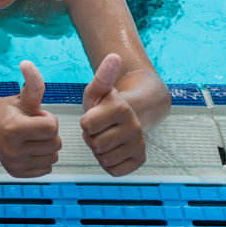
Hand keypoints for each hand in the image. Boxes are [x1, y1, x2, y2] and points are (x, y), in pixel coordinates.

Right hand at [0, 61, 60, 177]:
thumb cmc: (9, 108)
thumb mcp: (24, 95)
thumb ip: (33, 81)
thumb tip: (26, 63)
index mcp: (13, 130)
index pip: (52, 128)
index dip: (48, 118)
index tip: (34, 115)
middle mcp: (12, 150)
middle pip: (55, 144)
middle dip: (48, 132)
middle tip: (32, 126)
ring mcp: (13, 164)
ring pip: (53, 157)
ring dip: (46, 146)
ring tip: (30, 137)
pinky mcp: (16, 173)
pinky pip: (47, 169)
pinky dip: (42, 158)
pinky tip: (29, 149)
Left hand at [81, 53, 145, 175]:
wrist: (127, 118)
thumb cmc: (105, 104)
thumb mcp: (98, 90)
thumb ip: (102, 76)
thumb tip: (114, 55)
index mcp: (121, 109)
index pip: (86, 125)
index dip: (85, 122)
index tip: (94, 115)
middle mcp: (135, 127)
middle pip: (94, 144)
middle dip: (91, 137)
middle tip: (99, 128)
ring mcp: (139, 145)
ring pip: (102, 158)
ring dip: (98, 150)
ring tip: (105, 137)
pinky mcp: (140, 160)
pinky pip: (113, 170)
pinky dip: (108, 163)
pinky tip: (112, 149)